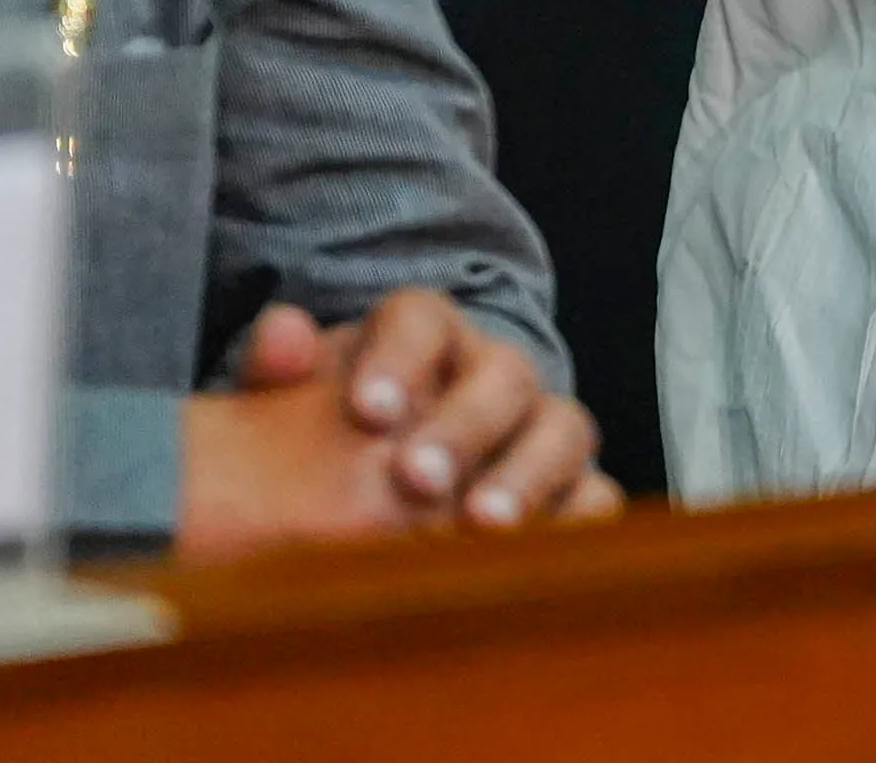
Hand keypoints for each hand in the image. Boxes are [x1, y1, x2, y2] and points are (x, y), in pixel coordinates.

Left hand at [174, 295, 620, 560]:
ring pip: (564, 428)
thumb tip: (282, 338)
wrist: (378, 497)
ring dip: (526, 475)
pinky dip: (576, 521)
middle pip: (504, 373)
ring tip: (481, 525)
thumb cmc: (335, 447)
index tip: (366, 413)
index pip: (422, 319)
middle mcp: (495, 375)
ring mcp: (543, 432)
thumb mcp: (292, 411)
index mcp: (426, 340)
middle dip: (464, 425)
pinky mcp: (575, 492)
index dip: (400, 359)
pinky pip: (598, 497)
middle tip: (417, 479)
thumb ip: (278, 372)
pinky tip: (532, 556)